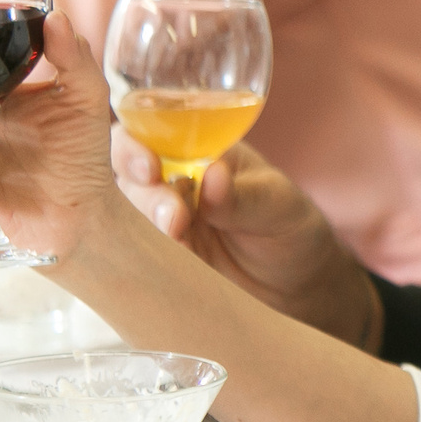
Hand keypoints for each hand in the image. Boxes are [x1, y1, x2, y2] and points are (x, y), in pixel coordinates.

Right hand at [113, 133, 383, 350]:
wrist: (297, 289)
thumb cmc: (290, 229)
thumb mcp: (279, 205)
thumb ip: (244, 195)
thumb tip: (212, 175)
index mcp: (196, 151)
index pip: (148, 132)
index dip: (135, 146)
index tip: (150, 167)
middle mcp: (168, 183)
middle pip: (126, 176)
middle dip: (143, 194)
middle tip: (174, 218)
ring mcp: (158, 223)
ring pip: (124, 218)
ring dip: (144, 227)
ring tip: (178, 238)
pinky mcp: (156, 263)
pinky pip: (133, 258)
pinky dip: (141, 260)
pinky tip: (162, 265)